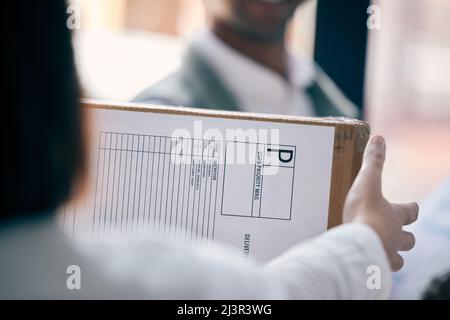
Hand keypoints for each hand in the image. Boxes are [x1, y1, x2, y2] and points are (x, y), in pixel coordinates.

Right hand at [343, 136, 418, 270]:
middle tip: (397, 235)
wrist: (357, 244)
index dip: (411, 208)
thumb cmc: (364, 212)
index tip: (413, 207)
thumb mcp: (367, 181)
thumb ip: (373, 161)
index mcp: (396, 216)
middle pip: (409, 240)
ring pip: (398, 260)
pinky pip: (379, 272)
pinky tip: (368, 267)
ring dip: (393, 256)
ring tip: (383, 253)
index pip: (411, 212)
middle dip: (405, 237)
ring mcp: (386, 255)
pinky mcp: (373, 268)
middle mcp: (396, 237)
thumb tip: (379, 138)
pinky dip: (375, 268)